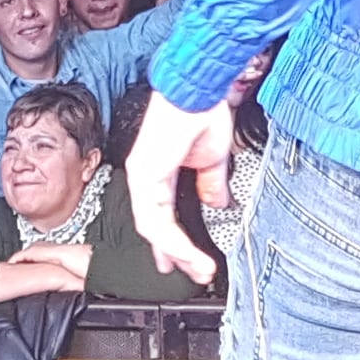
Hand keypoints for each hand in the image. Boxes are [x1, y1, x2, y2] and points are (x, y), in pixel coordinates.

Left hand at [123, 94, 235, 287]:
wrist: (200, 86)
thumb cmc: (203, 109)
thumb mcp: (211, 158)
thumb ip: (211, 183)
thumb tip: (217, 202)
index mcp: (159, 172)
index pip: (161, 217)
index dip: (172, 243)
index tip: (186, 262)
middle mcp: (145, 176)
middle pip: (154, 228)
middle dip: (176, 255)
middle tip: (194, 273)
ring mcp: (143, 175)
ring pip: (152, 227)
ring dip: (177, 252)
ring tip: (198, 268)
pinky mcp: (146, 173)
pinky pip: (155, 216)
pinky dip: (172, 238)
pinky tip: (186, 251)